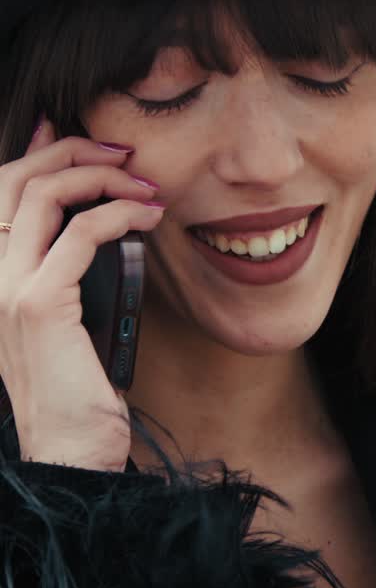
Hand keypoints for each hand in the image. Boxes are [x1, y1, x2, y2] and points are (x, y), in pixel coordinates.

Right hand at [0, 118, 165, 472]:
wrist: (69, 450)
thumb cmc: (75, 389)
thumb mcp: (68, 319)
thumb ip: (68, 269)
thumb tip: (95, 221)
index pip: (1, 189)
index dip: (40, 151)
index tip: (87, 138)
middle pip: (18, 178)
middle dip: (73, 151)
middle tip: (124, 153)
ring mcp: (6, 287)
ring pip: (44, 194)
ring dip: (101, 175)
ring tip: (144, 183)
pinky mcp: (40, 303)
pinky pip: (83, 233)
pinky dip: (120, 213)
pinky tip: (148, 217)